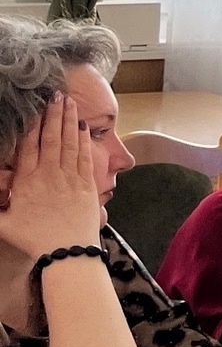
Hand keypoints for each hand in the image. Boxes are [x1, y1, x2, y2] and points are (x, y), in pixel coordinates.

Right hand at [0, 95, 105, 259]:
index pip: (29, 147)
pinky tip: (83, 128)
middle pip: (51, 139)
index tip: (36, 109)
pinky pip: (84, 157)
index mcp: (27, 182)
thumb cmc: (34, 239)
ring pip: (70, 144)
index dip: (33, 126)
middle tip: (57, 95)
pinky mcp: (87, 185)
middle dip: (54, 115)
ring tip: (70, 103)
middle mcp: (49, 175)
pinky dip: (84, 141)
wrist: (67, 251)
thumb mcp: (4, 223)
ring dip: (70, 122)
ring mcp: (70, 178)